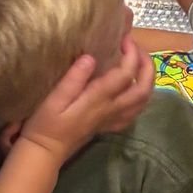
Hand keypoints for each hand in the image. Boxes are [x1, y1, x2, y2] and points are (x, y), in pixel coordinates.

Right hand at [18, 44, 154, 164]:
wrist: (45, 153)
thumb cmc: (46, 125)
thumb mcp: (54, 100)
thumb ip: (73, 80)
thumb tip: (91, 57)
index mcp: (99, 99)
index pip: (126, 74)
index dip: (130, 54)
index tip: (125, 38)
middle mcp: (112, 109)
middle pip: (143, 88)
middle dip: (147, 65)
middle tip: (137, 48)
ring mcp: (113, 119)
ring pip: (143, 101)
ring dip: (148, 80)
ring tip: (140, 64)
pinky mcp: (109, 126)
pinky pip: (134, 112)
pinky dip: (141, 98)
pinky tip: (134, 89)